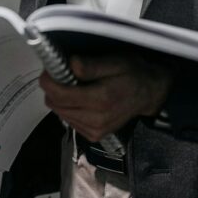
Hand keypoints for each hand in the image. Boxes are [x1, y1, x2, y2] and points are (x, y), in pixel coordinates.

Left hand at [39, 53, 172, 142]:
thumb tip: (70, 65)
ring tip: (72, 85)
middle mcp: (96, 120)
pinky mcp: (94, 135)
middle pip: (56, 104)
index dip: (48, 81)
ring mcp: (95, 131)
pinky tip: (79, 98)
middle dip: (53, 88)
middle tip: (61, 74)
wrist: (148, 93)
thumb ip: (91, 65)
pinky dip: (69, 108)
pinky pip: (69, 121)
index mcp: (100, 100)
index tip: (49, 69)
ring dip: (60, 98)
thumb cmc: (131, 73)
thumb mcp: (114, 62)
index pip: (59, 94)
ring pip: (60, 113)